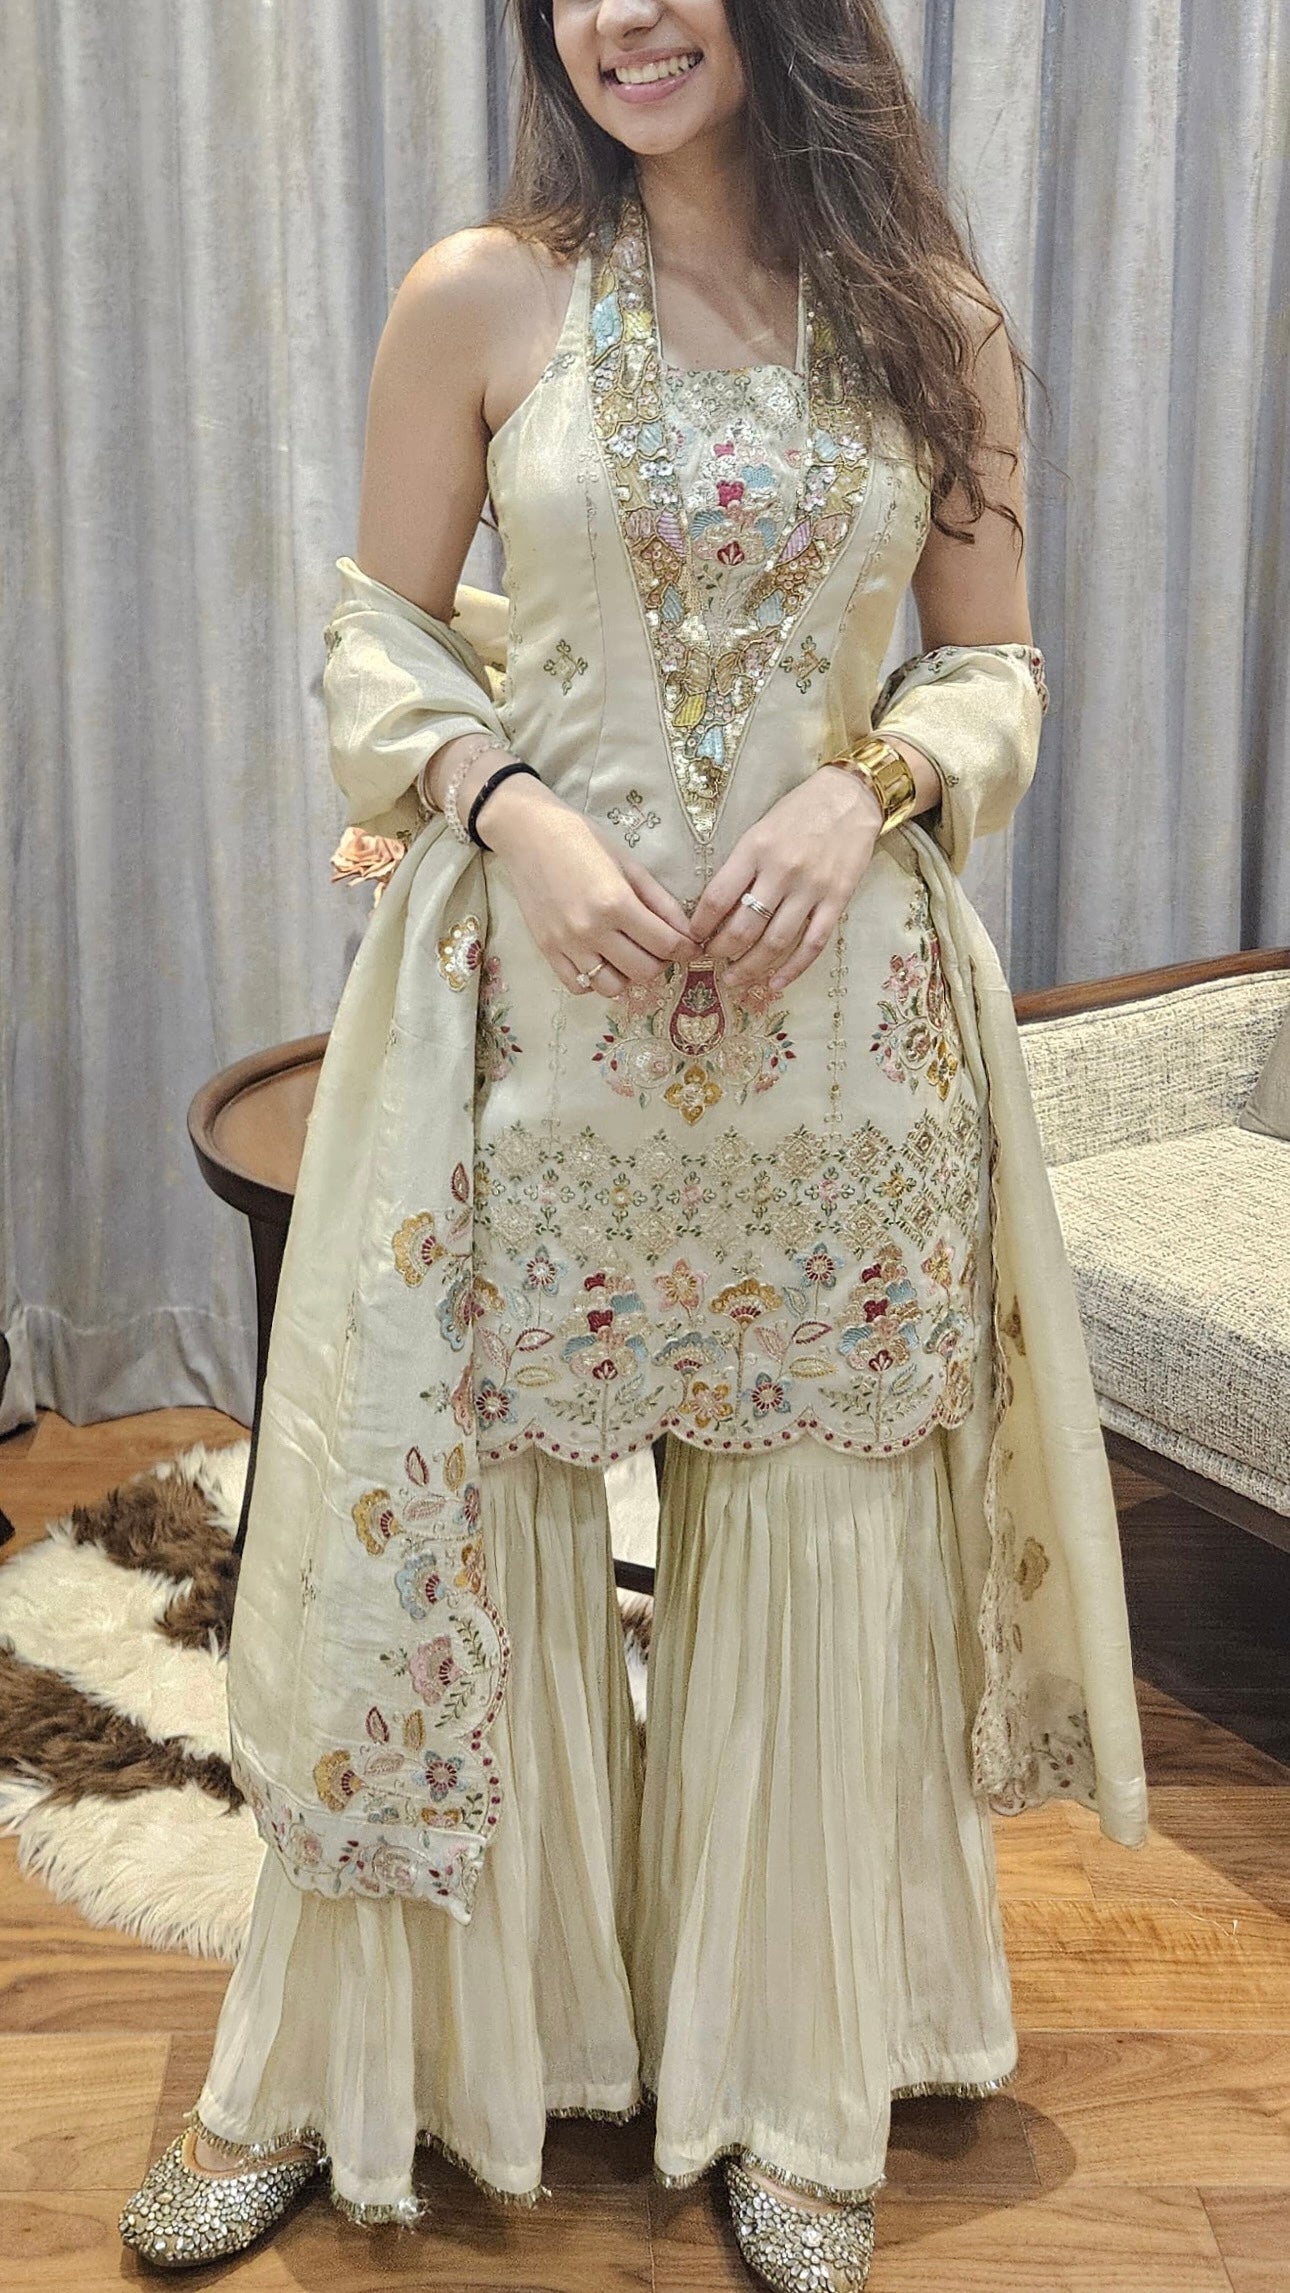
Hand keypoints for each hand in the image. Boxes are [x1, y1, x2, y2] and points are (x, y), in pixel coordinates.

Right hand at [478, 775, 697, 995]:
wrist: (528, 833)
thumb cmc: (582, 840)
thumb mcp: (629, 864)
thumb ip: (660, 902)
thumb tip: (687, 932)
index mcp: (616, 902)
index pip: (665, 944)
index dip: (686, 949)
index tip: (691, 946)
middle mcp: (591, 929)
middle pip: (643, 971)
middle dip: (661, 961)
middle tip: (659, 946)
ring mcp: (566, 944)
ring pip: (612, 987)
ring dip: (628, 975)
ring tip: (628, 954)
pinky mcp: (547, 950)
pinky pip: (579, 986)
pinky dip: (596, 981)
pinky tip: (601, 959)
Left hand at [688, 769, 884, 993]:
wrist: (851, 797)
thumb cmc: (800, 810)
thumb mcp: (760, 828)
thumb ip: (741, 865)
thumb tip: (718, 908)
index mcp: (755, 849)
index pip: (717, 898)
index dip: (700, 925)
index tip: (692, 937)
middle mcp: (782, 871)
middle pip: (743, 927)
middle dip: (720, 951)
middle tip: (711, 960)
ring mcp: (812, 889)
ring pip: (775, 942)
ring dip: (750, 967)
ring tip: (733, 980)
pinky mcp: (837, 900)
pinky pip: (812, 944)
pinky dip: (792, 969)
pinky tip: (775, 984)